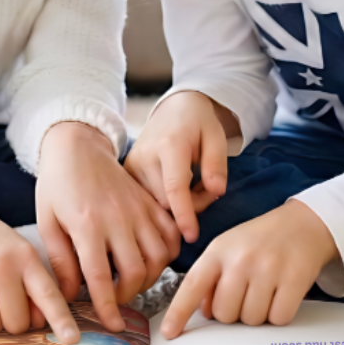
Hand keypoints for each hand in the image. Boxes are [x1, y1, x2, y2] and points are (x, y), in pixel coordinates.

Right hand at [0, 191, 79, 344]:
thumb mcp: (19, 252)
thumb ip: (33, 284)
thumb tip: (40, 322)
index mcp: (25, 256)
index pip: (48, 294)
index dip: (61, 320)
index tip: (72, 339)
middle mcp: (1, 265)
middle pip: (17, 323)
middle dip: (11, 320)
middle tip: (2, 300)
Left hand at [36, 121, 182, 331]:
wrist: (78, 147)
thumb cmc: (57, 184)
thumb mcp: (47, 222)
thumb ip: (60, 261)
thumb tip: (69, 296)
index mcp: (86, 224)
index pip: (100, 276)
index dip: (107, 306)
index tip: (111, 324)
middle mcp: (117, 218)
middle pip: (136, 271)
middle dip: (128, 295)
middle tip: (115, 300)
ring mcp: (138, 209)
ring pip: (159, 257)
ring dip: (149, 278)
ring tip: (131, 281)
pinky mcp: (150, 203)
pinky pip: (171, 235)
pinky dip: (168, 254)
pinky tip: (152, 260)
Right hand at [123, 91, 235, 242]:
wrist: (173, 108)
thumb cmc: (198, 123)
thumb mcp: (216, 137)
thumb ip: (217, 165)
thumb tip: (216, 192)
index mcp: (169, 145)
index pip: (175, 187)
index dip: (185, 214)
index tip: (192, 236)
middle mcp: (145, 156)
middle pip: (167, 202)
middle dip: (191, 205)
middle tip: (206, 188)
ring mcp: (132, 166)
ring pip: (156, 205)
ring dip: (177, 204)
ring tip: (191, 183)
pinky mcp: (126, 173)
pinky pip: (145, 201)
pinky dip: (164, 201)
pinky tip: (174, 186)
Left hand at [160, 200, 338, 339]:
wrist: (303, 223)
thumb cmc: (260, 241)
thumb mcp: (228, 249)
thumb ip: (211, 278)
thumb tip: (203, 313)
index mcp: (218, 251)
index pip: (192, 286)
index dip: (179, 312)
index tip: (170, 333)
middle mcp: (240, 259)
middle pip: (224, 314)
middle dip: (233, 313)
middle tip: (246, 295)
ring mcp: (268, 269)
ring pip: (251, 320)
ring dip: (258, 314)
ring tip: (265, 292)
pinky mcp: (294, 279)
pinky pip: (278, 318)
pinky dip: (279, 315)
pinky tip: (281, 296)